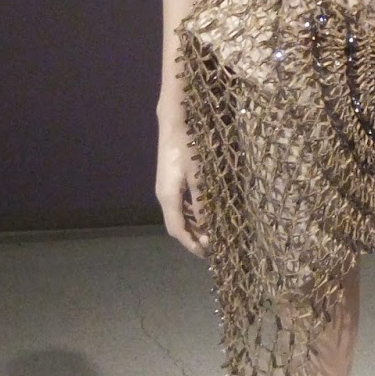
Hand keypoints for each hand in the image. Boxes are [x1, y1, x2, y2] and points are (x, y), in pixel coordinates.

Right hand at [155, 129, 208, 256]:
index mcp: (168, 198)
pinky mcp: (169, 180)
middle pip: (176, 225)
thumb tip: (207, 227)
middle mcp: (163, 196)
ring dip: (192, 226)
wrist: (174, 121)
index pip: (178, 230)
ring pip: (177, 215)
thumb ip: (202, 203)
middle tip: (211, 248)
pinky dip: (191, 214)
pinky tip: (203, 214)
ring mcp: (164, 188)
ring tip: (209, 234)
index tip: (208, 254)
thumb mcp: (199, 176)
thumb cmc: (188, 146)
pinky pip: (179, 204)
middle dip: (192, 238)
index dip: (192, 244)